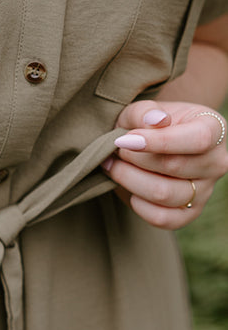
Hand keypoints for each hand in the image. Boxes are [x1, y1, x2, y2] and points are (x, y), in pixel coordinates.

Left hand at [101, 100, 227, 229]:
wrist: (149, 145)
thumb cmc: (148, 124)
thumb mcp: (143, 110)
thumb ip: (146, 112)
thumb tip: (156, 120)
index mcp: (214, 128)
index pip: (197, 140)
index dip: (159, 141)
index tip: (125, 140)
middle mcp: (216, 162)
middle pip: (174, 167)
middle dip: (135, 158)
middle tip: (115, 149)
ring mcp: (206, 191)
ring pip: (164, 194)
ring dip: (129, 180)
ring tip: (113, 166)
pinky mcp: (189, 213)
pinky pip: (162, 218)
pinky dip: (137, 204)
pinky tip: (128, 187)